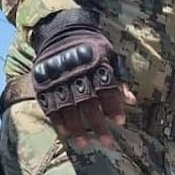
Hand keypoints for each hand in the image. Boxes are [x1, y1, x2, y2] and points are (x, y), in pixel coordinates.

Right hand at [31, 9, 134, 148]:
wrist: (61, 29)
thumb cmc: (93, 48)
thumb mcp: (110, 57)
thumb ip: (119, 79)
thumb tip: (132, 101)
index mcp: (95, 63)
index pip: (106, 88)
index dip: (113, 106)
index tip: (120, 123)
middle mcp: (75, 71)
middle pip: (87, 102)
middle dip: (97, 124)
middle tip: (108, 143)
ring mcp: (57, 78)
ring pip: (67, 107)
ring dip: (77, 128)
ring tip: (85, 145)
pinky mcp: (42, 83)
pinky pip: (49, 105)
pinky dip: (58, 121)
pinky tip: (66, 135)